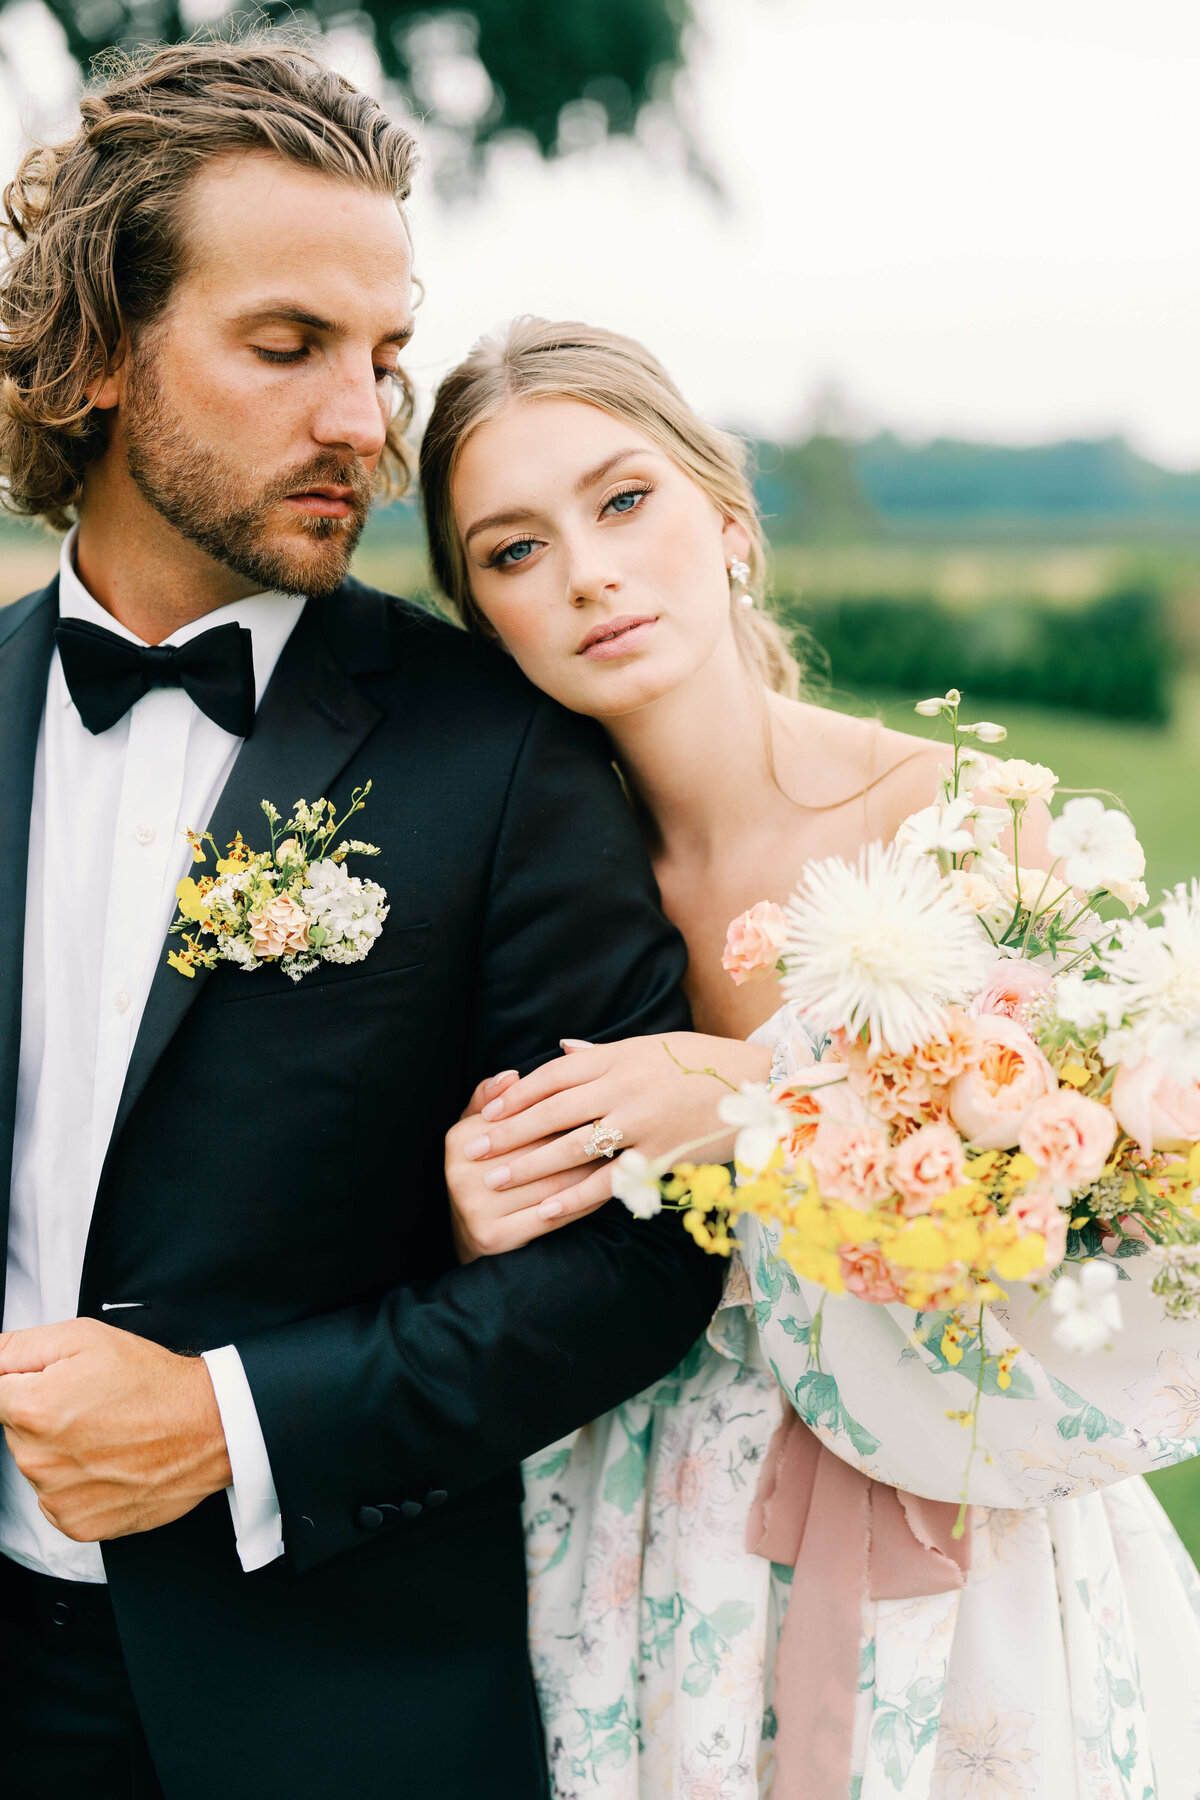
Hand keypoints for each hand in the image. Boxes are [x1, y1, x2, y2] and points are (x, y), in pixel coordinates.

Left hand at [0, 1318, 232, 1542]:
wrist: (207, 1428)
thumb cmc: (152, 1383)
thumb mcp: (85, 1338)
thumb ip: (17, 1347)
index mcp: (32, 1408)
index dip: (23, 1382)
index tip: (52, 1385)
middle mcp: (37, 1459)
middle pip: (14, 1430)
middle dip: (40, 1413)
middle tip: (88, 1402)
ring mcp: (56, 1497)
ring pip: (37, 1465)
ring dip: (59, 1450)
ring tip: (105, 1432)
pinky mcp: (77, 1524)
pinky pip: (56, 1500)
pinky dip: (76, 1483)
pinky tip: (108, 1461)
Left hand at [446, 1033, 770, 1258]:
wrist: (761, 1086)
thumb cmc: (703, 1064)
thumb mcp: (651, 1046)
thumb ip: (603, 1053)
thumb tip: (561, 1048)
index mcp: (619, 1056)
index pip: (553, 1075)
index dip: (515, 1095)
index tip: (486, 1113)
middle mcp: (624, 1086)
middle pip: (551, 1110)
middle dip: (508, 1132)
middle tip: (472, 1149)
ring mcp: (641, 1121)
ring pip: (570, 1146)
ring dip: (528, 1165)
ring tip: (494, 1180)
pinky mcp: (659, 1154)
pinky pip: (607, 1180)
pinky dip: (572, 1196)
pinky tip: (544, 1209)